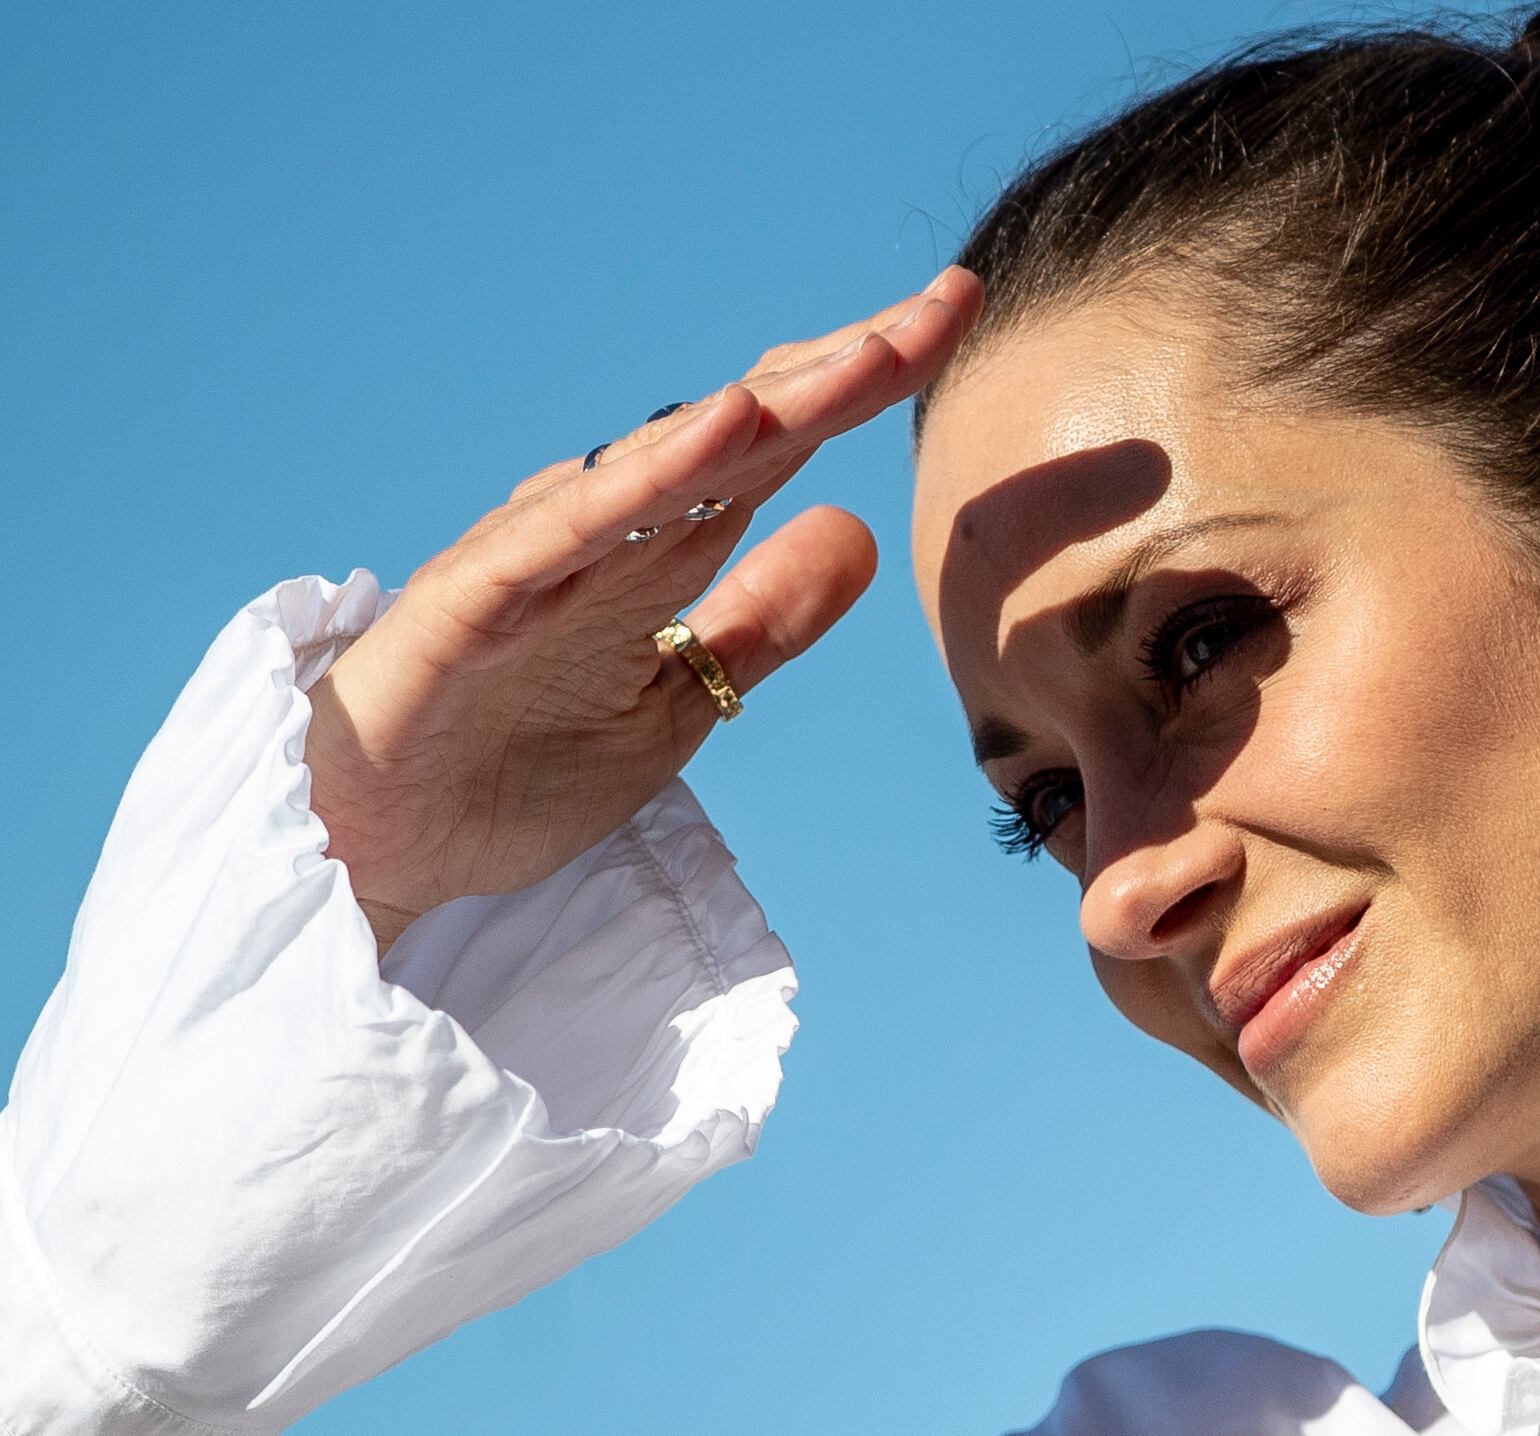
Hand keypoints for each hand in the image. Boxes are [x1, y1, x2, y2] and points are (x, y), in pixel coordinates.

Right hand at [304, 267, 984, 955]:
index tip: (960, 324)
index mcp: (662, 543)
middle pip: (747, 430)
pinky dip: (649, 475)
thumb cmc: (518, 761)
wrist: (382, 845)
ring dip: (773, 403)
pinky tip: (724, 427)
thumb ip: (765, 616)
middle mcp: (611, 525)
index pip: (783, 446)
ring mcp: (547, 552)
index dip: (868, 385)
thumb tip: (860, 525)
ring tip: (868, 353)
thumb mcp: (685, 697)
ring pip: (674, 459)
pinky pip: (576, 525)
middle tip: (951, 303)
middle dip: (850, 366)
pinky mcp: (484, 594)